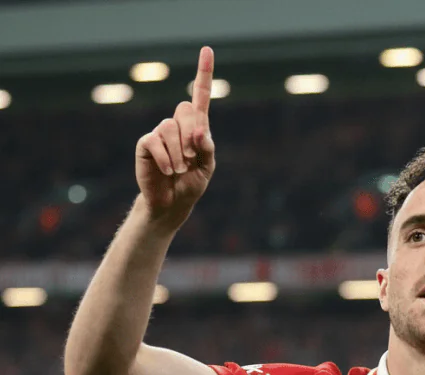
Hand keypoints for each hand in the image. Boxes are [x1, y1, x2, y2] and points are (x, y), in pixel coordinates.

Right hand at [135, 46, 215, 230]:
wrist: (171, 202)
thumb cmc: (191, 183)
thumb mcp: (207, 167)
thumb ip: (207, 147)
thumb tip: (199, 129)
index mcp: (197, 127)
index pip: (201, 96)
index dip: (204, 73)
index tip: (207, 50)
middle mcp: (177, 125)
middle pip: (186, 110)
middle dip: (191, 136)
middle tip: (190, 158)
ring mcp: (160, 133)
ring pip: (170, 127)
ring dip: (179, 152)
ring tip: (179, 169)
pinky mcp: (146, 143)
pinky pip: (156, 142)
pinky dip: (166, 159)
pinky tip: (168, 171)